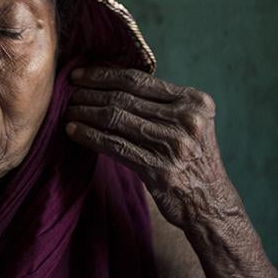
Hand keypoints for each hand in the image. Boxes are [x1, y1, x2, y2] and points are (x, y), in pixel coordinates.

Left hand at [65, 66, 235, 228]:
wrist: (210, 203)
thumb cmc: (191, 158)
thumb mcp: (189, 122)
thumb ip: (162, 102)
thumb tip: (111, 82)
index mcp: (195, 101)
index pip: (139, 80)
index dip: (104, 75)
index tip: (79, 74)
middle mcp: (187, 120)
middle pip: (124, 98)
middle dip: (90, 93)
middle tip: (68, 93)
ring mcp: (174, 145)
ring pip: (116, 119)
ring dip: (85, 113)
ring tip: (67, 110)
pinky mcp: (159, 170)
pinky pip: (114, 146)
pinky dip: (89, 136)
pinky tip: (73, 131)